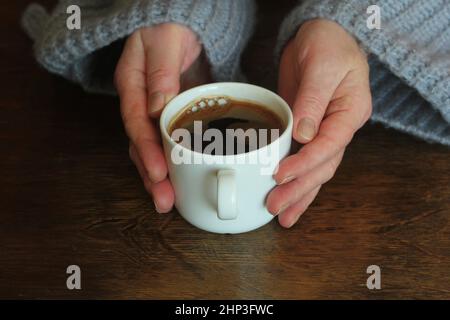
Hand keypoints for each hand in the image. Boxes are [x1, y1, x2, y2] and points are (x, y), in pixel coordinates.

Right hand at [115, 23, 209, 212]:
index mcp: (131, 84)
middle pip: (141, 144)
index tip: (159, 172)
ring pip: (153, 149)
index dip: (147, 149)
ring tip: (168, 202)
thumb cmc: (171, 25)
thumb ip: (160, 71)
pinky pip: (170, 143)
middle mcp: (140, 103)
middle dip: (151, 174)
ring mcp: (155, 112)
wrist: (183, 24)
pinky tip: (182, 182)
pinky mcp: (173, 116)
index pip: (136, 122)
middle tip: (163, 200)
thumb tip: (159, 105)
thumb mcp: (165, 40)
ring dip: (160, 176)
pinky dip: (175, 164)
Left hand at [267, 19, 371, 227]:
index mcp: (350, 112)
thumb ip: (313, 101)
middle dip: (299, 188)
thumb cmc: (327, 45)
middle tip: (276, 207)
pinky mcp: (306, 132)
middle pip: (322, 166)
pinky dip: (294, 179)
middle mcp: (340, 127)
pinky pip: (302, 160)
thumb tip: (302, 135)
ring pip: (315, 170)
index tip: (280, 175)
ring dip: (299, 194)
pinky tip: (285, 196)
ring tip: (282, 216)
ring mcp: (323, 132)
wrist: (321, 36)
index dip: (305, 163)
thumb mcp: (322, 66)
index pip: (329, 145)